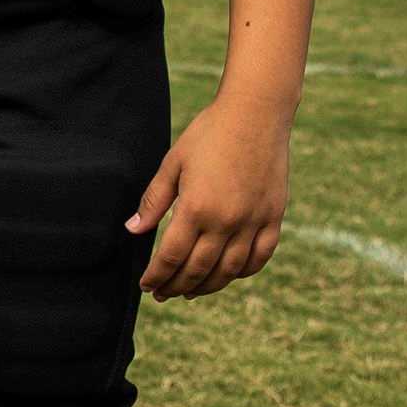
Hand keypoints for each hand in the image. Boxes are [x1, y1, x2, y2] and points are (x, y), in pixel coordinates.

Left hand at [126, 93, 290, 299]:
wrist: (256, 113)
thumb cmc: (209, 133)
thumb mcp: (173, 163)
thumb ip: (154, 200)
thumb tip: (132, 229)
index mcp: (196, 208)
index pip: (171, 257)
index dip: (156, 276)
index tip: (147, 285)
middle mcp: (226, 221)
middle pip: (198, 270)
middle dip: (176, 286)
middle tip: (163, 294)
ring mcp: (253, 221)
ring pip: (229, 270)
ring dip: (207, 286)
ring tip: (191, 291)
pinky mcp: (273, 216)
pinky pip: (259, 257)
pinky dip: (242, 271)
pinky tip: (228, 274)